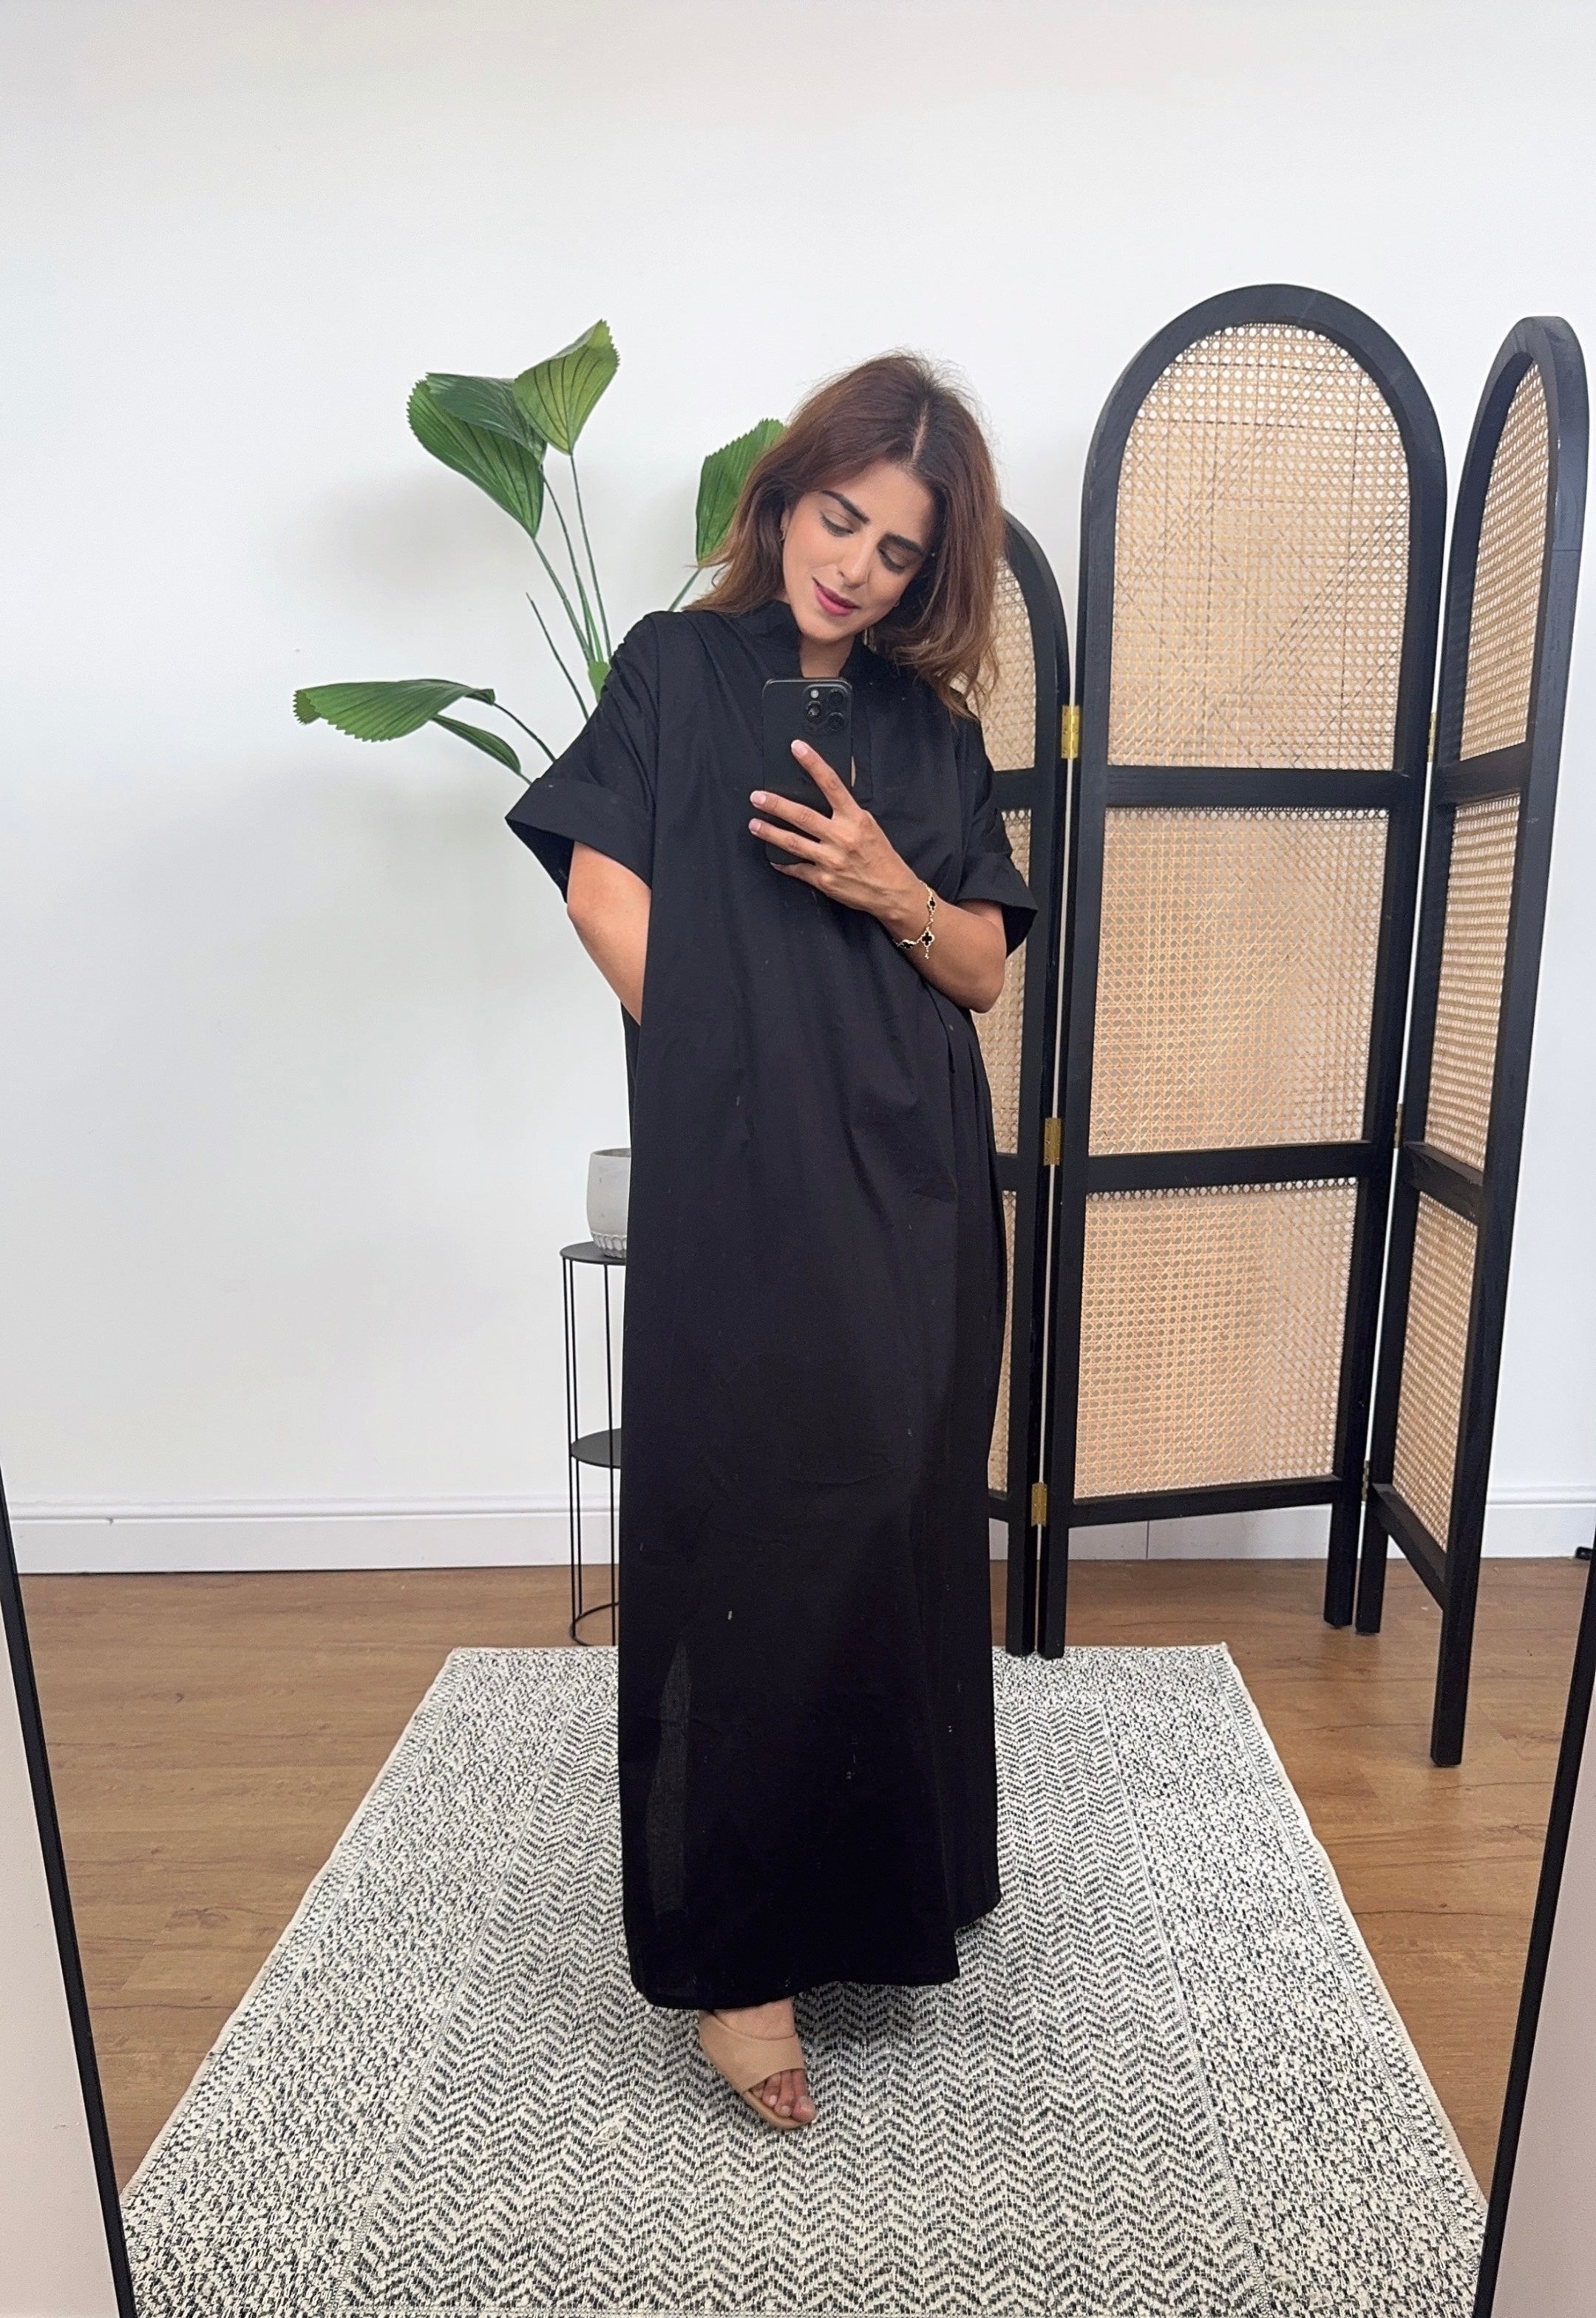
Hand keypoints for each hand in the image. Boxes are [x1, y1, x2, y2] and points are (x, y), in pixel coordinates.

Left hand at [749, 742, 922, 934]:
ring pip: (792, 842)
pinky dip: (782, 862)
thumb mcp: (869, 824)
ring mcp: (831, 860)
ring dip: (769, 832)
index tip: (797, 748)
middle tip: (757, 797)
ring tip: (754, 824)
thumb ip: (848, 806)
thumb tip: (840, 778)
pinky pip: (796, 868)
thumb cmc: (880, 857)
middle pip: (802, 815)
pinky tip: (771, 857)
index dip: (814, 764)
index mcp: (855, 819)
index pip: (831, 784)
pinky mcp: (824, 880)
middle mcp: (842, 837)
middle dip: (775, 804)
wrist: (892, 892)